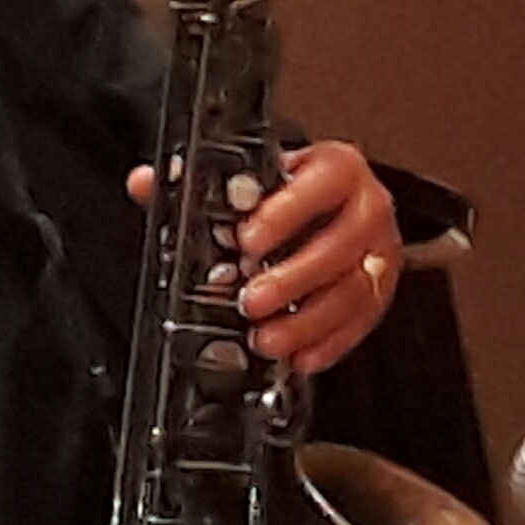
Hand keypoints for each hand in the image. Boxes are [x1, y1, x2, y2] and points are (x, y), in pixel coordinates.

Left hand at [124, 139, 400, 375]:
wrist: (325, 207)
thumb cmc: (284, 196)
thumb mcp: (244, 184)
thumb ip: (193, 186)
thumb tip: (143, 183)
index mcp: (335, 169)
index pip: (322, 182)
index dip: (286, 212)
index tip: (247, 240)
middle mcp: (366, 206)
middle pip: (342, 243)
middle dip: (293, 277)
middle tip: (251, 300)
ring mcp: (378, 249)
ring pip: (355, 288)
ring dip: (308, 321)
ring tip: (265, 338)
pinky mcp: (381, 289)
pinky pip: (363, 320)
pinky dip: (330, 343)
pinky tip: (299, 356)